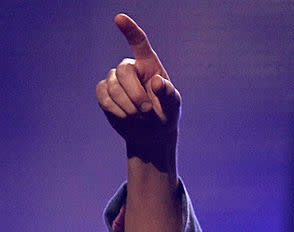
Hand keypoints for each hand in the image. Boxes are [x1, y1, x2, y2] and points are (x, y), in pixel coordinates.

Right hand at [96, 14, 180, 150]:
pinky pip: (104, 98)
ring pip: (113, 87)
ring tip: (139, 117)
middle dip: (135, 94)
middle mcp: (130, 68)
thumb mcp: (173, 106)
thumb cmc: (165, 115)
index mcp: (149, 64)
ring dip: (128, 107)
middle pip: (124, 71)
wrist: (151, 134)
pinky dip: (117, 111)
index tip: (119, 18)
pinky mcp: (104, 92)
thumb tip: (157, 82)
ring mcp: (115, 79)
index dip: (129, 30)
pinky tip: (127, 117)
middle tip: (147, 112)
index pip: (138, 42)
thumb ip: (168, 93)